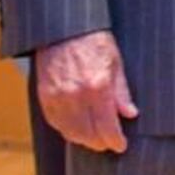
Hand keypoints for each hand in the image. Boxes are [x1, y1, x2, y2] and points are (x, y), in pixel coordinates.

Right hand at [35, 31, 137, 152]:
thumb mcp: (116, 63)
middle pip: (88, 134)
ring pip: (70, 132)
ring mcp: (58, 97)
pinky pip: (55, 123)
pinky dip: (67, 130)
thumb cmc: (94, 42)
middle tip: (109, 143)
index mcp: (98, 87)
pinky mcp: (44, 96)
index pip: (107, 126)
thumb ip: (122, 92)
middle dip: (100, 143)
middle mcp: (76, 95)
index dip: (115, 141)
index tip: (120, 145)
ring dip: (83, 139)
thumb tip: (130, 114)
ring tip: (94, 139)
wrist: (64, 29)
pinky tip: (76, 129)